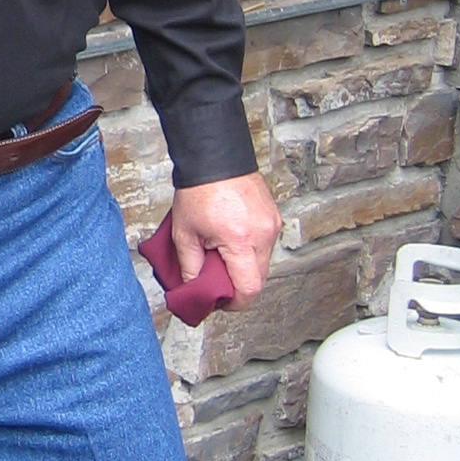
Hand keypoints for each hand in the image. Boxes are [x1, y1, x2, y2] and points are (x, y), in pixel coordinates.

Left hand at [171, 172, 281, 311]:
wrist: (215, 157)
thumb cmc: (199, 191)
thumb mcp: (184, 233)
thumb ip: (190, 266)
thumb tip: (193, 289)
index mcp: (241, 241)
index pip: (248, 288)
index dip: (234, 303)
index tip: (220, 303)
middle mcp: (263, 234)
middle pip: (258, 279)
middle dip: (237, 286)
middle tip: (216, 281)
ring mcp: (273, 225)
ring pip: (263, 263)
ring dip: (244, 267)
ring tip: (221, 257)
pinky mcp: (274, 218)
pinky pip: (265, 246)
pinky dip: (250, 251)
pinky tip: (231, 243)